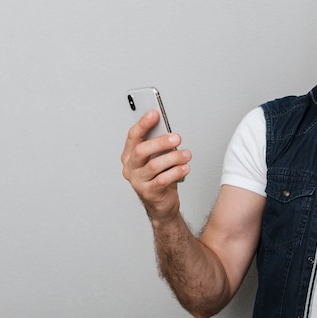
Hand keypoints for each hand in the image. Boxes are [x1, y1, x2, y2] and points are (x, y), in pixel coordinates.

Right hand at [121, 109, 191, 223]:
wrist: (161, 203)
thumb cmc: (159, 176)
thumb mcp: (157, 158)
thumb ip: (158, 145)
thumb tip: (168, 131)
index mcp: (130, 155)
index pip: (133, 136)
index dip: (144, 123)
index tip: (155, 113)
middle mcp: (131, 167)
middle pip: (142, 150)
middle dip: (161, 142)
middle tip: (177, 138)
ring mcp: (138, 181)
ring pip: (154, 165)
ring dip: (174, 158)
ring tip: (186, 154)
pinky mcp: (148, 192)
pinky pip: (163, 180)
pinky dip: (176, 172)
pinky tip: (185, 168)